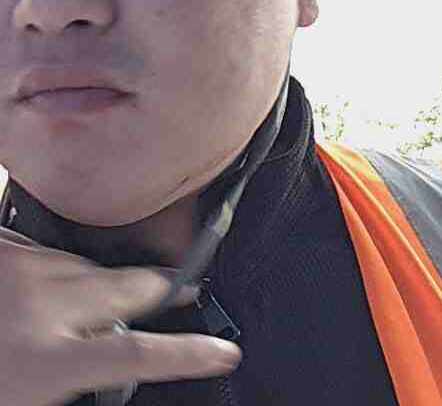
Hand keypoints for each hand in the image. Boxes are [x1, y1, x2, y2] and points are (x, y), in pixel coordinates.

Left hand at [0, 226, 241, 405]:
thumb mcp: (28, 392)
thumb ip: (77, 372)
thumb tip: (116, 351)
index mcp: (46, 359)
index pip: (139, 355)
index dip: (190, 353)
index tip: (223, 349)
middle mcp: (44, 305)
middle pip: (132, 288)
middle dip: (166, 288)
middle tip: (187, 289)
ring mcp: (26, 268)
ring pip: (96, 269)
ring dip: (111, 283)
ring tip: (106, 298)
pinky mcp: (10, 247)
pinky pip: (58, 255)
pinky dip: (69, 270)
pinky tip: (56, 285)